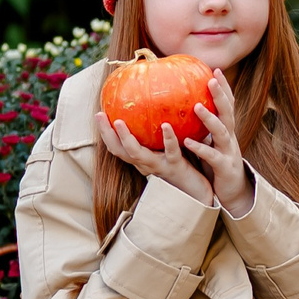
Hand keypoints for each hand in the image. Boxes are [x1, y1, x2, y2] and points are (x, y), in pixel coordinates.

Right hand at [95, 110, 215, 207]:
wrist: (200, 191)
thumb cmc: (184, 167)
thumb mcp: (168, 149)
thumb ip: (158, 133)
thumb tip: (154, 106)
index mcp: (143, 159)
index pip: (117, 147)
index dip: (105, 133)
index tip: (98, 114)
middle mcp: (147, 164)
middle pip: (120, 151)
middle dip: (107, 134)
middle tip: (99, 115)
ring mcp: (160, 166)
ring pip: (137, 154)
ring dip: (127, 138)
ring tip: (120, 122)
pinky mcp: (176, 166)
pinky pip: (171, 151)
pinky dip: (168, 138)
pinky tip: (166, 125)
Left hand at [185, 71, 252, 217]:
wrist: (234, 193)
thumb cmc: (218, 166)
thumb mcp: (213, 144)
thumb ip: (203, 129)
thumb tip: (187, 110)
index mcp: (227, 131)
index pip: (228, 105)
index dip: (223, 88)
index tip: (215, 69)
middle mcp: (230, 139)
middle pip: (228, 112)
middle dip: (221, 95)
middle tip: (212, 78)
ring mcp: (229, 152)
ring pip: (222, 132)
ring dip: (210, 119)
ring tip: (196, 107)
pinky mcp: (224, 168)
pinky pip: (212, 157)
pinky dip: (201, 148)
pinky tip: (188, 142)